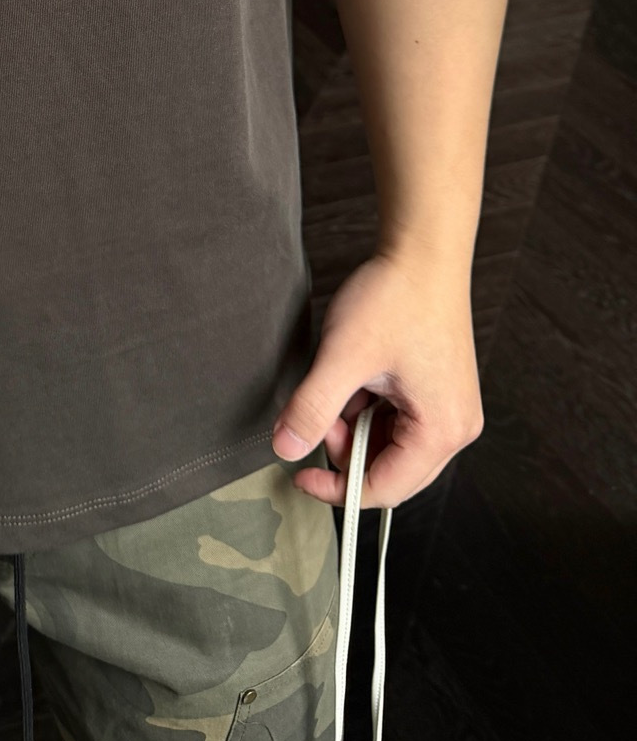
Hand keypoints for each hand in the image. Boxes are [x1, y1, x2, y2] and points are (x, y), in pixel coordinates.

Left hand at [271, 249, 483, 506]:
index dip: (337, 488)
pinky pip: (396, 420)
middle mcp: (456, 427)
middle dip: (346, 450)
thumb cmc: (395, 298)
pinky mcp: (438, 391)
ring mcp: (449, 408)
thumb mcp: (344, 356)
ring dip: (354, 426)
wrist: (423, 251)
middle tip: (320, 414)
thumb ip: (312, 407)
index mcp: (443, 430)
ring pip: (390, 444)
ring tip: (339, 383)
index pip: (386, 489)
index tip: (299, 474)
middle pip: (392, 471)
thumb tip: (285, 448)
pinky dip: (366, 407)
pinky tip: (356, 376)